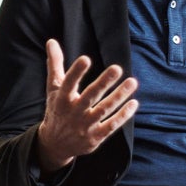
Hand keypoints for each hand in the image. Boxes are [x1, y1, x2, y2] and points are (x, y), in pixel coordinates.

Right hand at [36, 39, 138, 172]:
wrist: (55, 145)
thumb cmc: (57, 110)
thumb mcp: (53, 88)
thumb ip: (55, 64)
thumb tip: (51, 41)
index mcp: (62, 99)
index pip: (68, 84)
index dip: (76, 72)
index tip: (85, 59)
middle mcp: (73, 112)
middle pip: (90, 96)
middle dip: (103, 83)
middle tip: (117, 68)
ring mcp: (85, 126)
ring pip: (104, 110)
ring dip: (119, 96)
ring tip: (132, 82)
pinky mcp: (95, 137)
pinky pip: (111, 125)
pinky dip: (123, 115)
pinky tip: (134, 103)